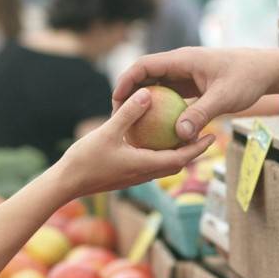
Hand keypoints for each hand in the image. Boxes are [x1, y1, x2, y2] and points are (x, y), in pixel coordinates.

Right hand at [59, 88, 214, 197]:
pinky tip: (153, 139)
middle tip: (205, 134)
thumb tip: (147, 93)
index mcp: (145, 165)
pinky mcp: (125, 175)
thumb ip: (129, 113)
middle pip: (176, 163)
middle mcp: (144, 174)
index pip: (180, 158)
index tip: (212, 136)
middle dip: (193, 150)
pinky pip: (149, 163)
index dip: (198, 148)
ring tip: (183, 135)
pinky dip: (159, 152)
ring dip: (176, 152)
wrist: (66, 184)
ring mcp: (134, 176)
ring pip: (163, 165)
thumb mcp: (107, 132)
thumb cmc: (85, 160)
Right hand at [113, 47, 274, 140]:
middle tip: (119, 118)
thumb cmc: (247, 78)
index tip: (116, 101)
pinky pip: (170, 98)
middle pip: (145, 77)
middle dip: (130, 95)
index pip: (144, 66)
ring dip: (144, 104)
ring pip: (156, 88)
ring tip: (132, 126)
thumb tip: (179, 135)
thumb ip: (201, 114)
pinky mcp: (192, 86)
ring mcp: (185, 76)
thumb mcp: (224, 97)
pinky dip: (161, 111)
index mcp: (182, 60)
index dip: (126, 81)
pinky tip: (157, 131)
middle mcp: (180, 66)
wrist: (266, 71)